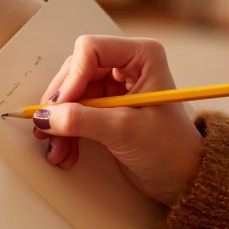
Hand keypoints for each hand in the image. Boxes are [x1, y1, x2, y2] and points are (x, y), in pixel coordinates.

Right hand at [34, 35, 202, 204]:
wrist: (183, 178)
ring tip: (56, 148)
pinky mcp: (106, 108)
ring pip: (71, 95)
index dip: (72, 78)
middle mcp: (126, 65)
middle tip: (48, 129)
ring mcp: (115, 87)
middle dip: (61, 104)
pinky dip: (66, 131)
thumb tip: (45, 116)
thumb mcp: (124, 131)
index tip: (61, 107)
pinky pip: (75, 112)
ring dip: (60, 122)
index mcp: (141, 56)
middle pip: (75, 72)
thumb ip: (81, 120)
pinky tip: (65, 151)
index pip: (91, 49)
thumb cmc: (171, 149)